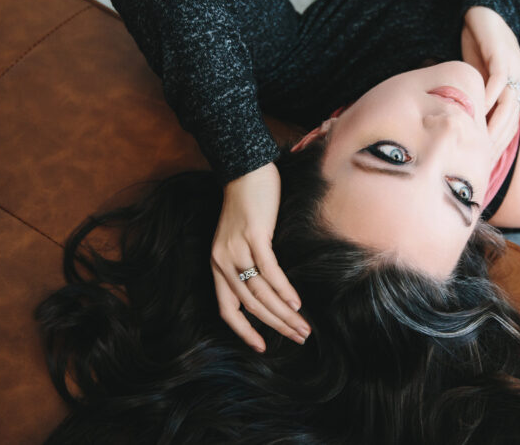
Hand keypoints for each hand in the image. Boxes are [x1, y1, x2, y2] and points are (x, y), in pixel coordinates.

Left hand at [211, 162, 310, 351]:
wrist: (245, 172)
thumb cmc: (247, 206)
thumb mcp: (238, 240)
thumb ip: (245, 264)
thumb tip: (268, 290)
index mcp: (217, 266)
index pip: (227, 310)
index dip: (244, 331)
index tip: (263, 347)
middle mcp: (223, 262)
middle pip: (250, 305)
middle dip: (276, 326)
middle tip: (299, 338)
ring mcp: (237, 249)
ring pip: (261, 292)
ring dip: (284, 313)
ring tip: (303, 325)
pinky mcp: (254, 237)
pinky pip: (269, 270)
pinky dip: (283, 289)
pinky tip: (295, 302)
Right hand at [460, 6, 519, 160]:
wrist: (483, 9)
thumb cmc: (477, 44)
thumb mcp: (475, 76)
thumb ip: (473, 97)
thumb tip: (460, 125)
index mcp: (514, 89)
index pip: (509, 125)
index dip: (497, 146)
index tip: (482, 164)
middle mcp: (518, 80)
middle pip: (511, 119)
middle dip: (495, 142)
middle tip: (478, 160)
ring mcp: (513, 67)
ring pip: (507, 103)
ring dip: (493, 123)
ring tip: (477, 141)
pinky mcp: (501, 54)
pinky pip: (497, 80)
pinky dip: (488, 96)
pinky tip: (475, 110)